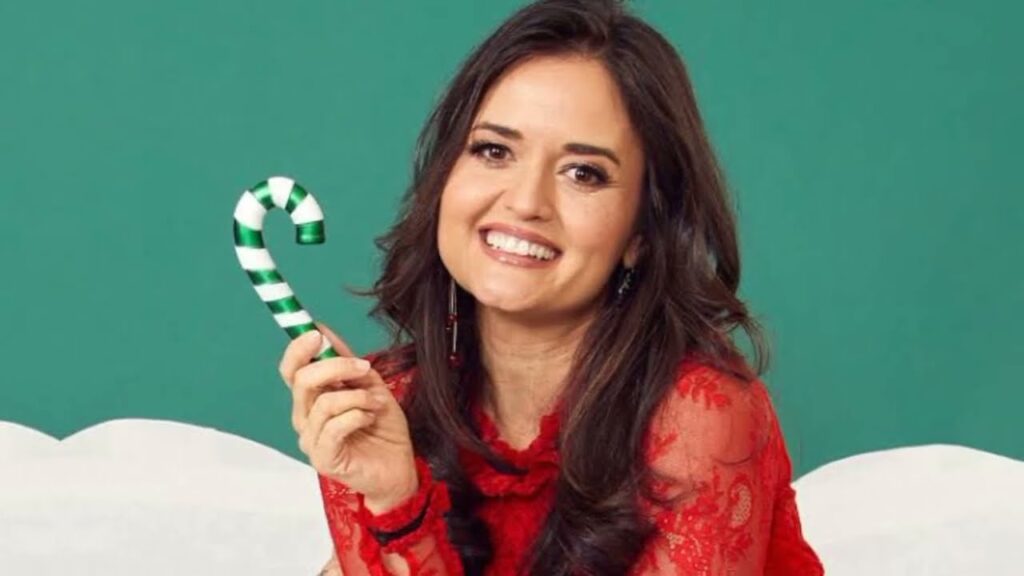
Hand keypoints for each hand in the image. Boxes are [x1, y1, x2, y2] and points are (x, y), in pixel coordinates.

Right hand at [279, 322, 418, 511]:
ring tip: (376, 402)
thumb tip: (323, 330)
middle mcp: (305, 419)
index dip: (298, 349)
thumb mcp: (369, 385)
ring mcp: (312, 441)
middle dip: (336, 367)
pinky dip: (356, 415)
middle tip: (364, 367)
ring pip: (323, 403)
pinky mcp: (324, 459)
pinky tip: (370, 418)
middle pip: (302, 381)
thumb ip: (347, 362)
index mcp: (312, 400)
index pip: (291, 370)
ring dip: (357, 396)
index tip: (316, 334)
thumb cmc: (383, 429)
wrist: (399, 467)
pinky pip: (334, 428)